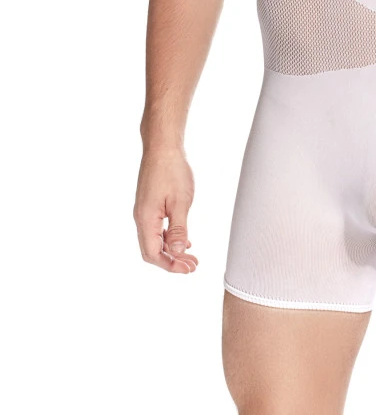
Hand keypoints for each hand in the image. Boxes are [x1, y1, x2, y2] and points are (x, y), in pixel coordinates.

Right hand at [134, 147, 197, 272]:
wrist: (162, 147)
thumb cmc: (172, 171)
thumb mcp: (181, 202)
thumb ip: (178, 229)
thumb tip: (175, 254)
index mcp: (146, 219)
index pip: (152, 254)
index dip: (170, 265)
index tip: (188, 269)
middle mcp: (141, 218)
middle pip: (152, 250)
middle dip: (171, 261)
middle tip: (192, 266)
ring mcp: (144, 211)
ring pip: (154, 240)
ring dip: (171, 250)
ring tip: (191, 257)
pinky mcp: (149, 205)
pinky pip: (157, 228)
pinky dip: (169, 238)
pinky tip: (183, 240)